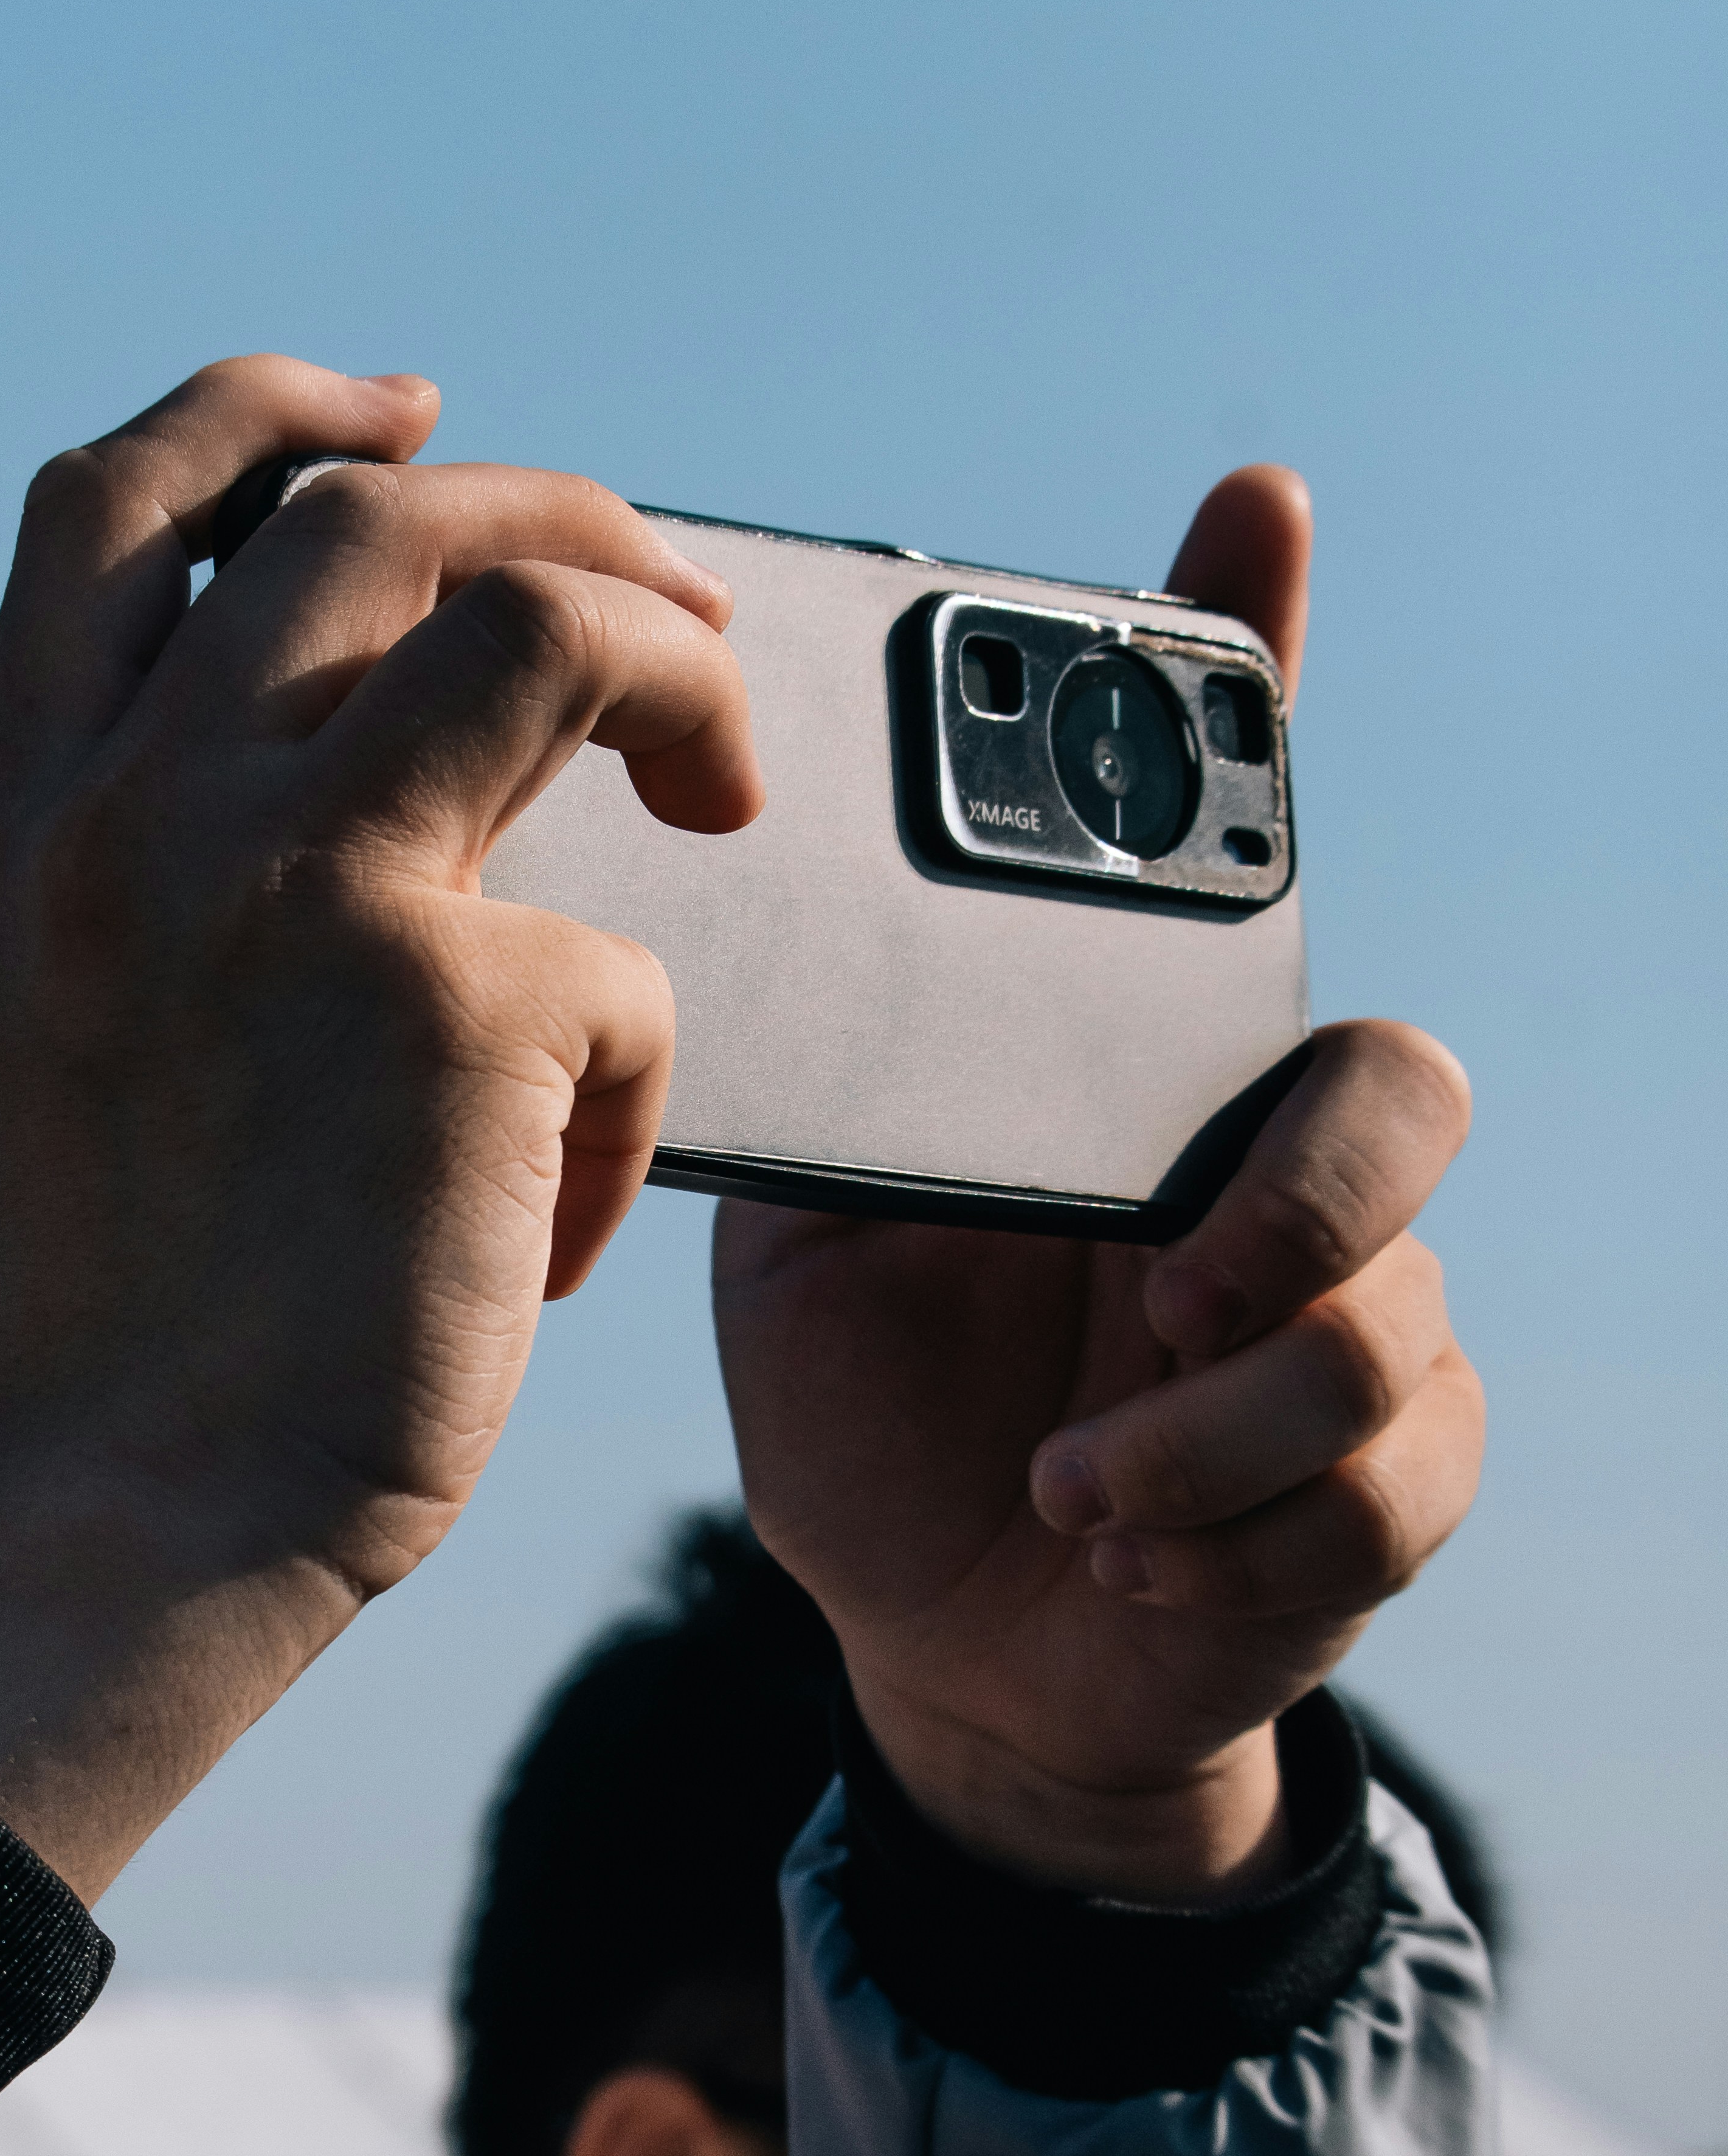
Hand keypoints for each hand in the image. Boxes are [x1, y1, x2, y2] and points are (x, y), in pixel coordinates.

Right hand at [0, 356, 758, 1891]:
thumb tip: (321, 758)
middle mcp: (142, 812)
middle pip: (371, 516)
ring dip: (673, 665)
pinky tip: (562, 1214)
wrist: (122, 1516)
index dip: (272, 407)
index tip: (403, 406)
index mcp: (28, 818)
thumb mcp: (55, 1033)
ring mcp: (294, 886)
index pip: (117, 500)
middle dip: (554, 517)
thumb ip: (141, 872)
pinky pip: (631, 974)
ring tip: (723, 782)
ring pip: (542, 621)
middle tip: (666, 605)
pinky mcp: (454, 1007)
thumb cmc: (114, 1320)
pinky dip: (630, 1086)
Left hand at [714, 468, 1480, 1900]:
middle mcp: (1256, 1179)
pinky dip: (1224, 1522)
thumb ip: (825, 1104)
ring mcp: (1340, 1325)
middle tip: (1174, 1267)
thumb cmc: (879, 1417)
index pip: (1215, 852)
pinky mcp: (1375, 1483)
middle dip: (1297, 1184)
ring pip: (1383, 1311)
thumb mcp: (803, 1246)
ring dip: (1205, 1422)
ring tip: (1068, 1483)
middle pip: (1390, 1081)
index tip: (1247, 512)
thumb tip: (764, 957)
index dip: (1250, 680)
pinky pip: (1383, 1471)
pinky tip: (1120, 1541)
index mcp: (1125, 1091)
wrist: (949, 1643)